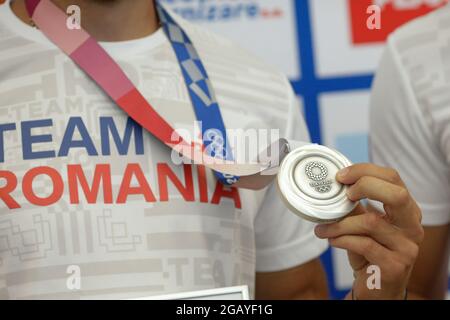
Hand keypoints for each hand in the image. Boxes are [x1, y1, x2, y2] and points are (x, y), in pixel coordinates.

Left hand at [314, 164, 423, 299]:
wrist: (377, 290)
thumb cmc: (370, 254)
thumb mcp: (363, 226)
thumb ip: (355, 207)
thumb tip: (335, 185)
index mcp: (406, 211)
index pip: (393, 179)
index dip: (366, 171)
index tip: (341, 176)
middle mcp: (412, 227)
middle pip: (397, 195)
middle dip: (365, 186)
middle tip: (343, 194)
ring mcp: (407, 248)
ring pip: (371, 222)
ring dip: (340, 223)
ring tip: (324, 228)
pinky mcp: (395, 267)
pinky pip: (364, 245)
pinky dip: (342, 239)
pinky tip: (332, 240)